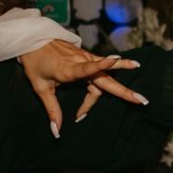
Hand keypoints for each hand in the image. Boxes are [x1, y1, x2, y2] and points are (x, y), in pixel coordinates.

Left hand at [16, 40, 145, 134]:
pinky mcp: (86, 56)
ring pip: (104, 74)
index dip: (102, 65)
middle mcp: (80, 62)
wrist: (32, 40)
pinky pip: (100, 68)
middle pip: (105, 78)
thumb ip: (52, 110)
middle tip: (140, 100)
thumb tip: (57, 132)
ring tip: (139, 69)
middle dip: (123, 90)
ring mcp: (84, 57)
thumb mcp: (40, 88)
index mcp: (68, 70)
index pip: (87, 68)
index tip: (114, 59)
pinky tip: (127, 65)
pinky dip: (111, 71)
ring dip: (121, 73)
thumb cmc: (35, 64)